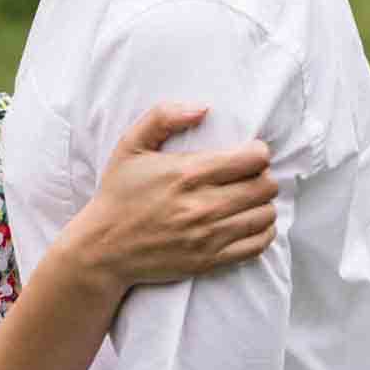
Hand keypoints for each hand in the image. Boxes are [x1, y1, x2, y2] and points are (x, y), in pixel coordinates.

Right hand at [73, 102, 277, 285]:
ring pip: (265, 215)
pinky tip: (249, 221)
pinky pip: (257, 245)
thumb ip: (163, 117)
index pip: (252, 160)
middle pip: (264, 187)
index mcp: (186, 173)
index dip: (258, 152)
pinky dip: (262, 232)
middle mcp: (202, 206)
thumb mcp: (131, 145)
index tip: (250, 152)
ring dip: (263, 203)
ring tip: (249, 198)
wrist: (104, 247)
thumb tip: (203, 109)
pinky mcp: (210, 260)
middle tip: (250, 175)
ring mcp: (208, 236)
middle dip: (263, 176)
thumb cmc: (119, 193)